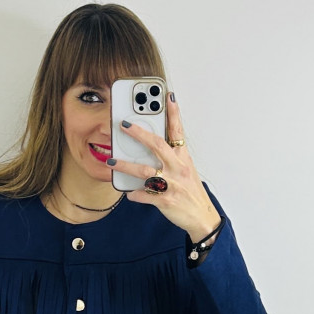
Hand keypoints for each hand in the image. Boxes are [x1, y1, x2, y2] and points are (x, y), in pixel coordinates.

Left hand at [108, 92, 222, 241]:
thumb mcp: (185, 169)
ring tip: (111, 160)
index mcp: (183, 158)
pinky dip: (134, 194)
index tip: (168, 96)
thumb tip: (151, 144)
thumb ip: (171, 156)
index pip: (178, 131)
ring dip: (125, 165)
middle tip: (124, 125)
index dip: (173, 113)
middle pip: (157, 145)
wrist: (202, 217)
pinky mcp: (166, 200)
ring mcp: (172, 184)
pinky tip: (127, 192)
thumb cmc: (190, 191)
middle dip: (139, 134)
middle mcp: (178, 168)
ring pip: (145, 171)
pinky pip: (145, 195)